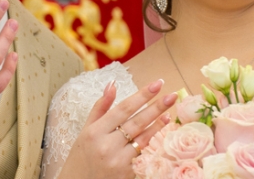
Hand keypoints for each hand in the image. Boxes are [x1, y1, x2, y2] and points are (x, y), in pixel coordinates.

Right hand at [57, 80, 176, 178]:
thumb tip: (112, 84)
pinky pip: (142, 153)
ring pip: (142, 138)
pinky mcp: (126, 173)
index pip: (123, 109)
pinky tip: (161, 129)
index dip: (141, 95)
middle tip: (172, 95)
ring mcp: (118, 161)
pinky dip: (152, 139)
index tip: (157, 84)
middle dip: (156, 107)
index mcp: (95, 132)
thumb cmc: (80, 157)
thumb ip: (100, 107)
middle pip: (136, 122)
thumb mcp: (85, 131)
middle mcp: (106, 145)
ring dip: (158, 124)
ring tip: (169, 112)